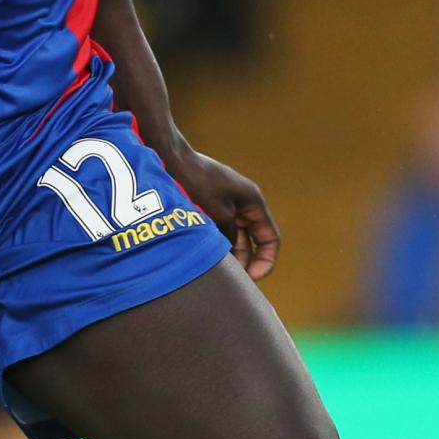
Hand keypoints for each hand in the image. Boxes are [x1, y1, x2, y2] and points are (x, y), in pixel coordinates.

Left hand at [166, 140, 279, 279]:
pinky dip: (213, 244)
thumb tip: (232, 259)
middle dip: (243, 262)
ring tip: (213, 272)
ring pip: (232, 238)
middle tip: (228, 281)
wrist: (169, 157)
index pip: (269, 238)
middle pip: (250, 242)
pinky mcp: (208, 206)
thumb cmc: (195, 181)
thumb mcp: (218, 214)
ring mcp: (225, 204)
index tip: (252, 279)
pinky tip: (201, 257)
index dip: (265, 261)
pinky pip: (217, 231)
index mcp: (253, 201)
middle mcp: (242, 204)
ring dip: (226, 255)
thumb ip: (230, 237)